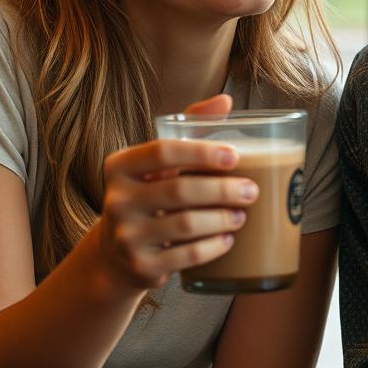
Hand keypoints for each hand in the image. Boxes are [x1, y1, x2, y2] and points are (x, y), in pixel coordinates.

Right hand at [98, 95, 255, 291]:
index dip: (201, 152)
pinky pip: (185, 256)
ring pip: (186, 225)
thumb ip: (189, 127)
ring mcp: (126, 237)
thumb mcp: (159, 161)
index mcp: (120, 166)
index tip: (234, 155)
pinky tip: (228, 239)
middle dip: (222, 190)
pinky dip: (213, 247)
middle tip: (251, 190)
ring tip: (242, 214)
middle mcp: (116, 200)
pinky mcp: (140, 267)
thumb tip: (226, 100)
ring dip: (222, 219)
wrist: (116, 252)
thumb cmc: (149, 191)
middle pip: (180, 190)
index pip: (162, 152)